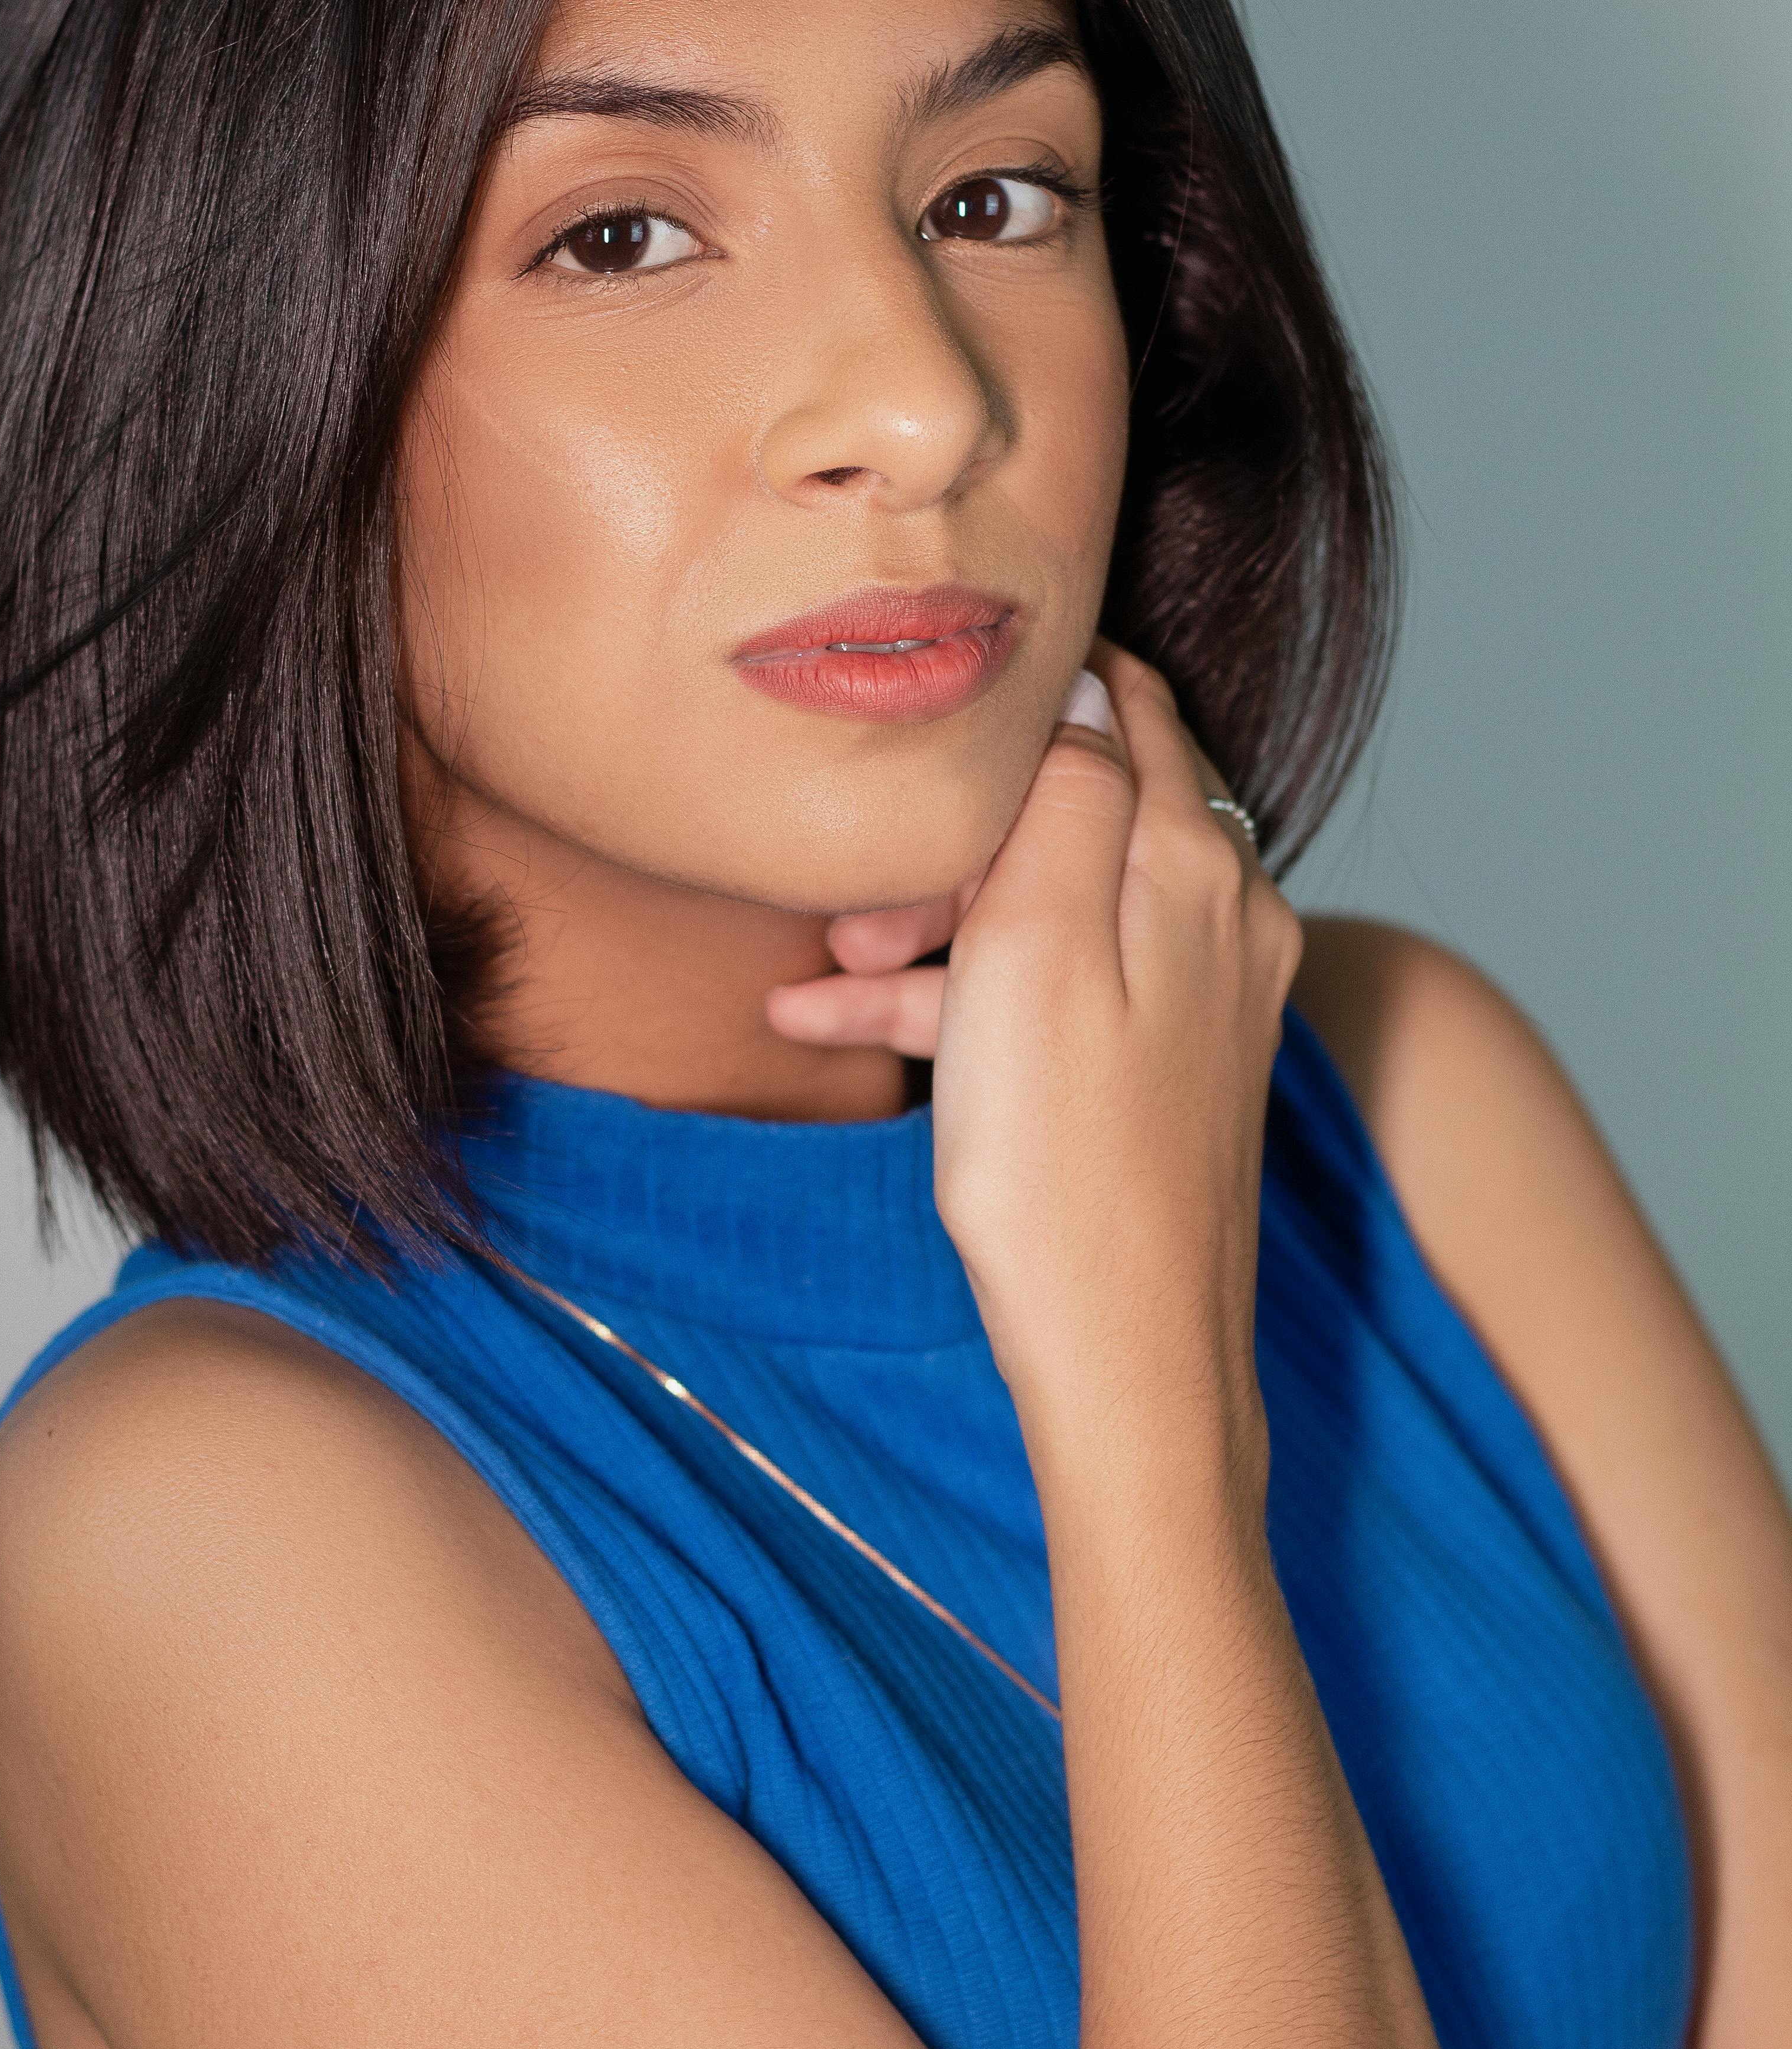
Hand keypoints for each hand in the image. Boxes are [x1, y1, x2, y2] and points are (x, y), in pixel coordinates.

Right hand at [768, 644, 1301, 1415]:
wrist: (1129, 1365)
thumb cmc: (1065, 1167)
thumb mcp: (1036, 947)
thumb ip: (1063, 797)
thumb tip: (1078, 683)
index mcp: (1198, 867)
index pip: (1125, 705)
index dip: (1023, 695)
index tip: (927, 707)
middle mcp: (1224, 915)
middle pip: (1082, 807)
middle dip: (958, 830)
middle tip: (854, 889)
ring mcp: (1200, 994)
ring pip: (1054, 904)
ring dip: (936, 920)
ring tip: (824, 966)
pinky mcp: (1166, 1064)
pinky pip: (1056, 988)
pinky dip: (959, 993)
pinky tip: (837, 1021)